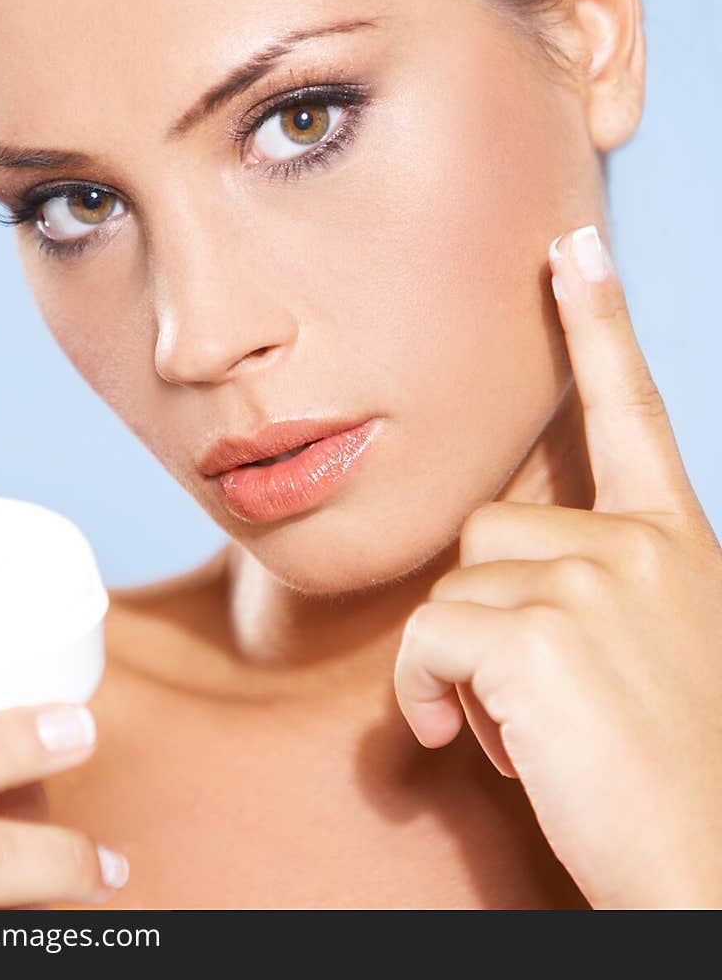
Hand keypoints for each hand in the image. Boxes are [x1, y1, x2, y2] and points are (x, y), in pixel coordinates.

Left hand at [394, 223, 721, 909]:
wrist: (710, 876)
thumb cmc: (676, 778)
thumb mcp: (659, 649)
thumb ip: (604, 582)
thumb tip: (504, 567)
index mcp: (677, 544)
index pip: (632, 411)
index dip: (600, 323)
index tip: (575, 243)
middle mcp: (641, 547)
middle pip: (491, 521)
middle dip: (490, 605)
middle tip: (540, 694)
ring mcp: (593, 582)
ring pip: (456, 581)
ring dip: (465, 660)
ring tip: (530, 727)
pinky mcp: (537, 632)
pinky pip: (426, 635)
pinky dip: (426, 694)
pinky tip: (470, 740)